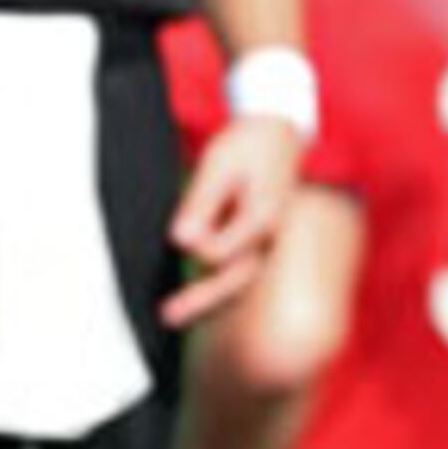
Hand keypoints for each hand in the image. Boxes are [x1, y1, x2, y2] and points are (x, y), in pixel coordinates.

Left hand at [162, 114, 301, 328]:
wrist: (279, 133)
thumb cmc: (248, 144)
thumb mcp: (219, 163)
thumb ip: (201, 202)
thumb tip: (182, 240)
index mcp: (261, 219)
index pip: (219, 253)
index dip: (194, 244)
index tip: (180, 230)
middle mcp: (268, 238)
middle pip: (233, 282)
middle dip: (200, 301)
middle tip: (168, 316)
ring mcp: (266, 243)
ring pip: (237, 284)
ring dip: (207, 302)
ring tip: (173, 315)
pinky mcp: (258, 243)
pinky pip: (238, 273)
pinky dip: (217, 288)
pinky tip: (195, 298)